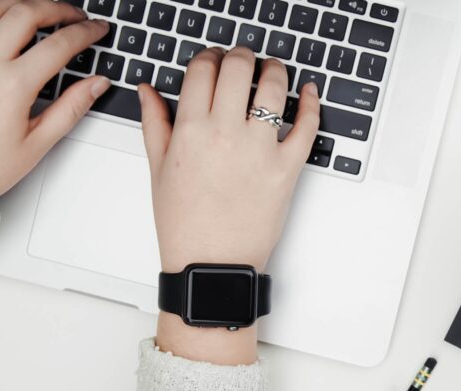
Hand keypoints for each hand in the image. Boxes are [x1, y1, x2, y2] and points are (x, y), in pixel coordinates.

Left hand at [0, 0, 111, 204]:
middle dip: (56, 8)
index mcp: (11, 86)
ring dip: (21, 5)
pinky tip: (4, 32)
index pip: (58, 44)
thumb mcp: (36, 143)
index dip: (84, 32)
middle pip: (25, 12)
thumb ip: (71, 107)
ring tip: (39, 12)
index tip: (95, 29)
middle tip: (73, 15)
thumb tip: (96, 84)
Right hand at [139, 47, 320, 363]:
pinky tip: (308, 92)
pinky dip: (311, 103)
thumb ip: (154, 123)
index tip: (214, 61)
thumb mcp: (158, 170)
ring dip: (275, 70)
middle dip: (242, 55)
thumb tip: (148, 90)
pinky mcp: (287, 169)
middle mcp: (225, 134)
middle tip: (244, 60)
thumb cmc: (184, 224)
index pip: (203, 69)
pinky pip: (307, 126)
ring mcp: (259, 150)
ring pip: (274, 88)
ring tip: (273, 71)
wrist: (211, 265)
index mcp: (190, 131)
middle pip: (238, 68)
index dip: (209, 57)